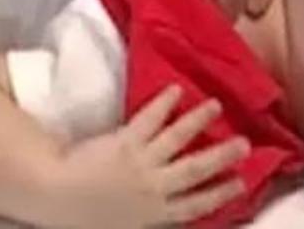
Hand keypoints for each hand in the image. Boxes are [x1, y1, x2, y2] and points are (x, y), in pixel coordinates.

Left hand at [53, 85, 248, 227]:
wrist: (58, 196)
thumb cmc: (85, 219)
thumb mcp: (124, 228)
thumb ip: (149, 216)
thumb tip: (168, 209)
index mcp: (156, 213)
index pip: (198, 203)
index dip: (222, 192)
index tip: (242, 181)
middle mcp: (156, 186)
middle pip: (197, 168)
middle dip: (223, 155)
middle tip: (245, 143)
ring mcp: (143, 161)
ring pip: (179, 137)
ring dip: (199, 120)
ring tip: (216, 104)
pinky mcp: (126, 140)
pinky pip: (150, 118)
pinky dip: (164, 102)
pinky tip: (176, 89)